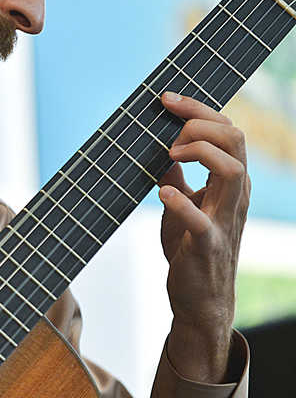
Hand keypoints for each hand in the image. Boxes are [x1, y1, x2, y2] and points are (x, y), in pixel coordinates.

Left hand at [157, 92, 248, 381]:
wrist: (199, 298)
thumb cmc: (191, 249)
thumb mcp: (182, 205)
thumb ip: (179, 176)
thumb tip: (164, 149)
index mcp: (229, 182)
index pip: (227, 131)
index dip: (198, 110)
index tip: (165, 99)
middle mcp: (234, 196)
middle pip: (236, 140)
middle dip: (201, 122)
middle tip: (167, 129)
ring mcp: (225, 220)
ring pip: (234, 171)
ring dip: (200, 153)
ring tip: (170, 155)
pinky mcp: (208, 246)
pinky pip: (202, 221)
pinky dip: (181, 202)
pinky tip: (161, 191)